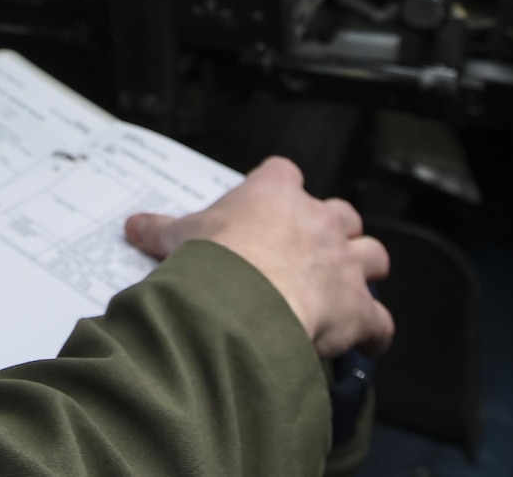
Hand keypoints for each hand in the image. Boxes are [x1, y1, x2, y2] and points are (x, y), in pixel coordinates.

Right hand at [125, 156, 393, 357]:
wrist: (242, 301)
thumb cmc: (216, 259)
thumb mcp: (180, 236)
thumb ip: (160, 229)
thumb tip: (133, 225)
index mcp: (276, 193)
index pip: (284, 174)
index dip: (280, 190)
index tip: (270, 207)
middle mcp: (319, 220)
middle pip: (342, 214)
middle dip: (335, 232)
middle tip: (313, 252)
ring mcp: (344, 262)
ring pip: (374, 256)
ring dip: (364, 270)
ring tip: (348, 287)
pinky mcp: (358, 306)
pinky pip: (379, 319)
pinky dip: (374, 330)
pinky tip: (364, 339)